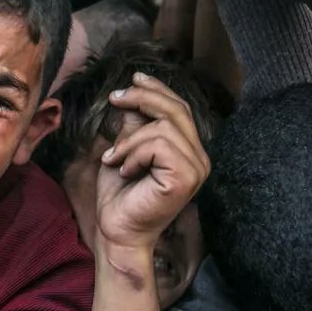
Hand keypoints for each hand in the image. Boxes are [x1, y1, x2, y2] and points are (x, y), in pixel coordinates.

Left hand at [96, 73, 209, 250]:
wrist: (117, 230)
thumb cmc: (119, 196)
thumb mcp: (125, 150)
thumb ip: (135, 125)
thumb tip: (133, 95)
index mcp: (188, 151)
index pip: (180, 109)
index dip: (157, 89)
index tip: (133, 79)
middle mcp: (199, 158)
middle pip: (177, 110)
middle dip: (142, 98)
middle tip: (115, 98)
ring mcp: (196, 168)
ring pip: (164, 127)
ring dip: (130, 140)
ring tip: (112, 158)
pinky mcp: (186, 177)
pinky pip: (159, 145)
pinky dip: (134, 153)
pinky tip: (123, 170)